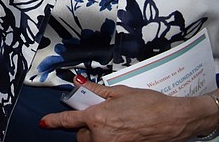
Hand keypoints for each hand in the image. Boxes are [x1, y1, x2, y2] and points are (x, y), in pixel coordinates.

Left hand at [41, 76, 217, 141]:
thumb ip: (96, 90)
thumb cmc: (151, 105)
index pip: (69, 121)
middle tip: (100, 116)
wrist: (173, 120)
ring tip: (114, 124)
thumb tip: (79, 83)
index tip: (45, 122)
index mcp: (99, 118)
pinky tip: (121, 130)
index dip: (54, 121)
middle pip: (81, 136)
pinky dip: (108, 139)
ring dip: (96, 136)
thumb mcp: (120, 92)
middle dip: (85, 127)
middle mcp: (102, 137)